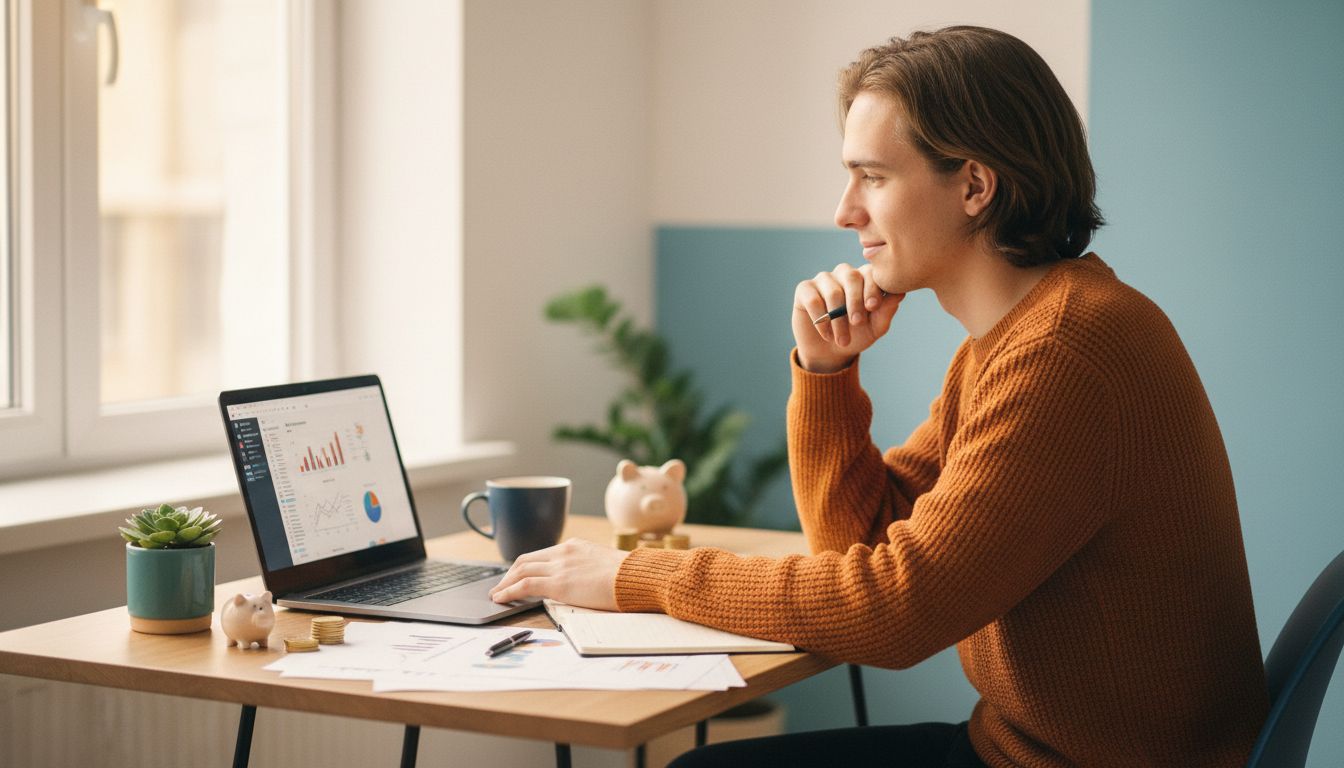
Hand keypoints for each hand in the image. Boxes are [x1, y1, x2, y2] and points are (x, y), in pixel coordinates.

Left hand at [489, 538, 630, 610]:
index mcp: (575, 546)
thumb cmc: (630, 576)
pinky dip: (508, 591)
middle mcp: (564, 552)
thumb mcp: (606, 565)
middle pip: (526, 559)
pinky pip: (524, 586)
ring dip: (505, 583)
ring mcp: (560, 566)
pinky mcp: (558, 584)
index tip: (518, 574)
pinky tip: (500, 599)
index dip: (526, 565)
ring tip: (496, 594)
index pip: (542, 554)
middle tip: (501, 585)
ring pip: (521, 571)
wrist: (638, 577)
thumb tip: (586, 582)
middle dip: (510, 573)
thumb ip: (590, 569)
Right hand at [792, 262, 903, 372]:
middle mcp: (844, 274)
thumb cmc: (857, 335)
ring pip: (833, 291)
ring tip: (842, 340)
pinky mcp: (805, 290)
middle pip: (851, 277)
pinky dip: (821, 319)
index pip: (870, 273)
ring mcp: (823, 280)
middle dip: (855, 301)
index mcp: (864, 279)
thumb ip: (887, 310)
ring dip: (838, 319)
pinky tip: (827, 335)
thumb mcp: (876, 327)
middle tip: (857, 323)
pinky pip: (813, 300)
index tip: (873, 307)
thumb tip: (901, 293)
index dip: (872, 288)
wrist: (831, 353)